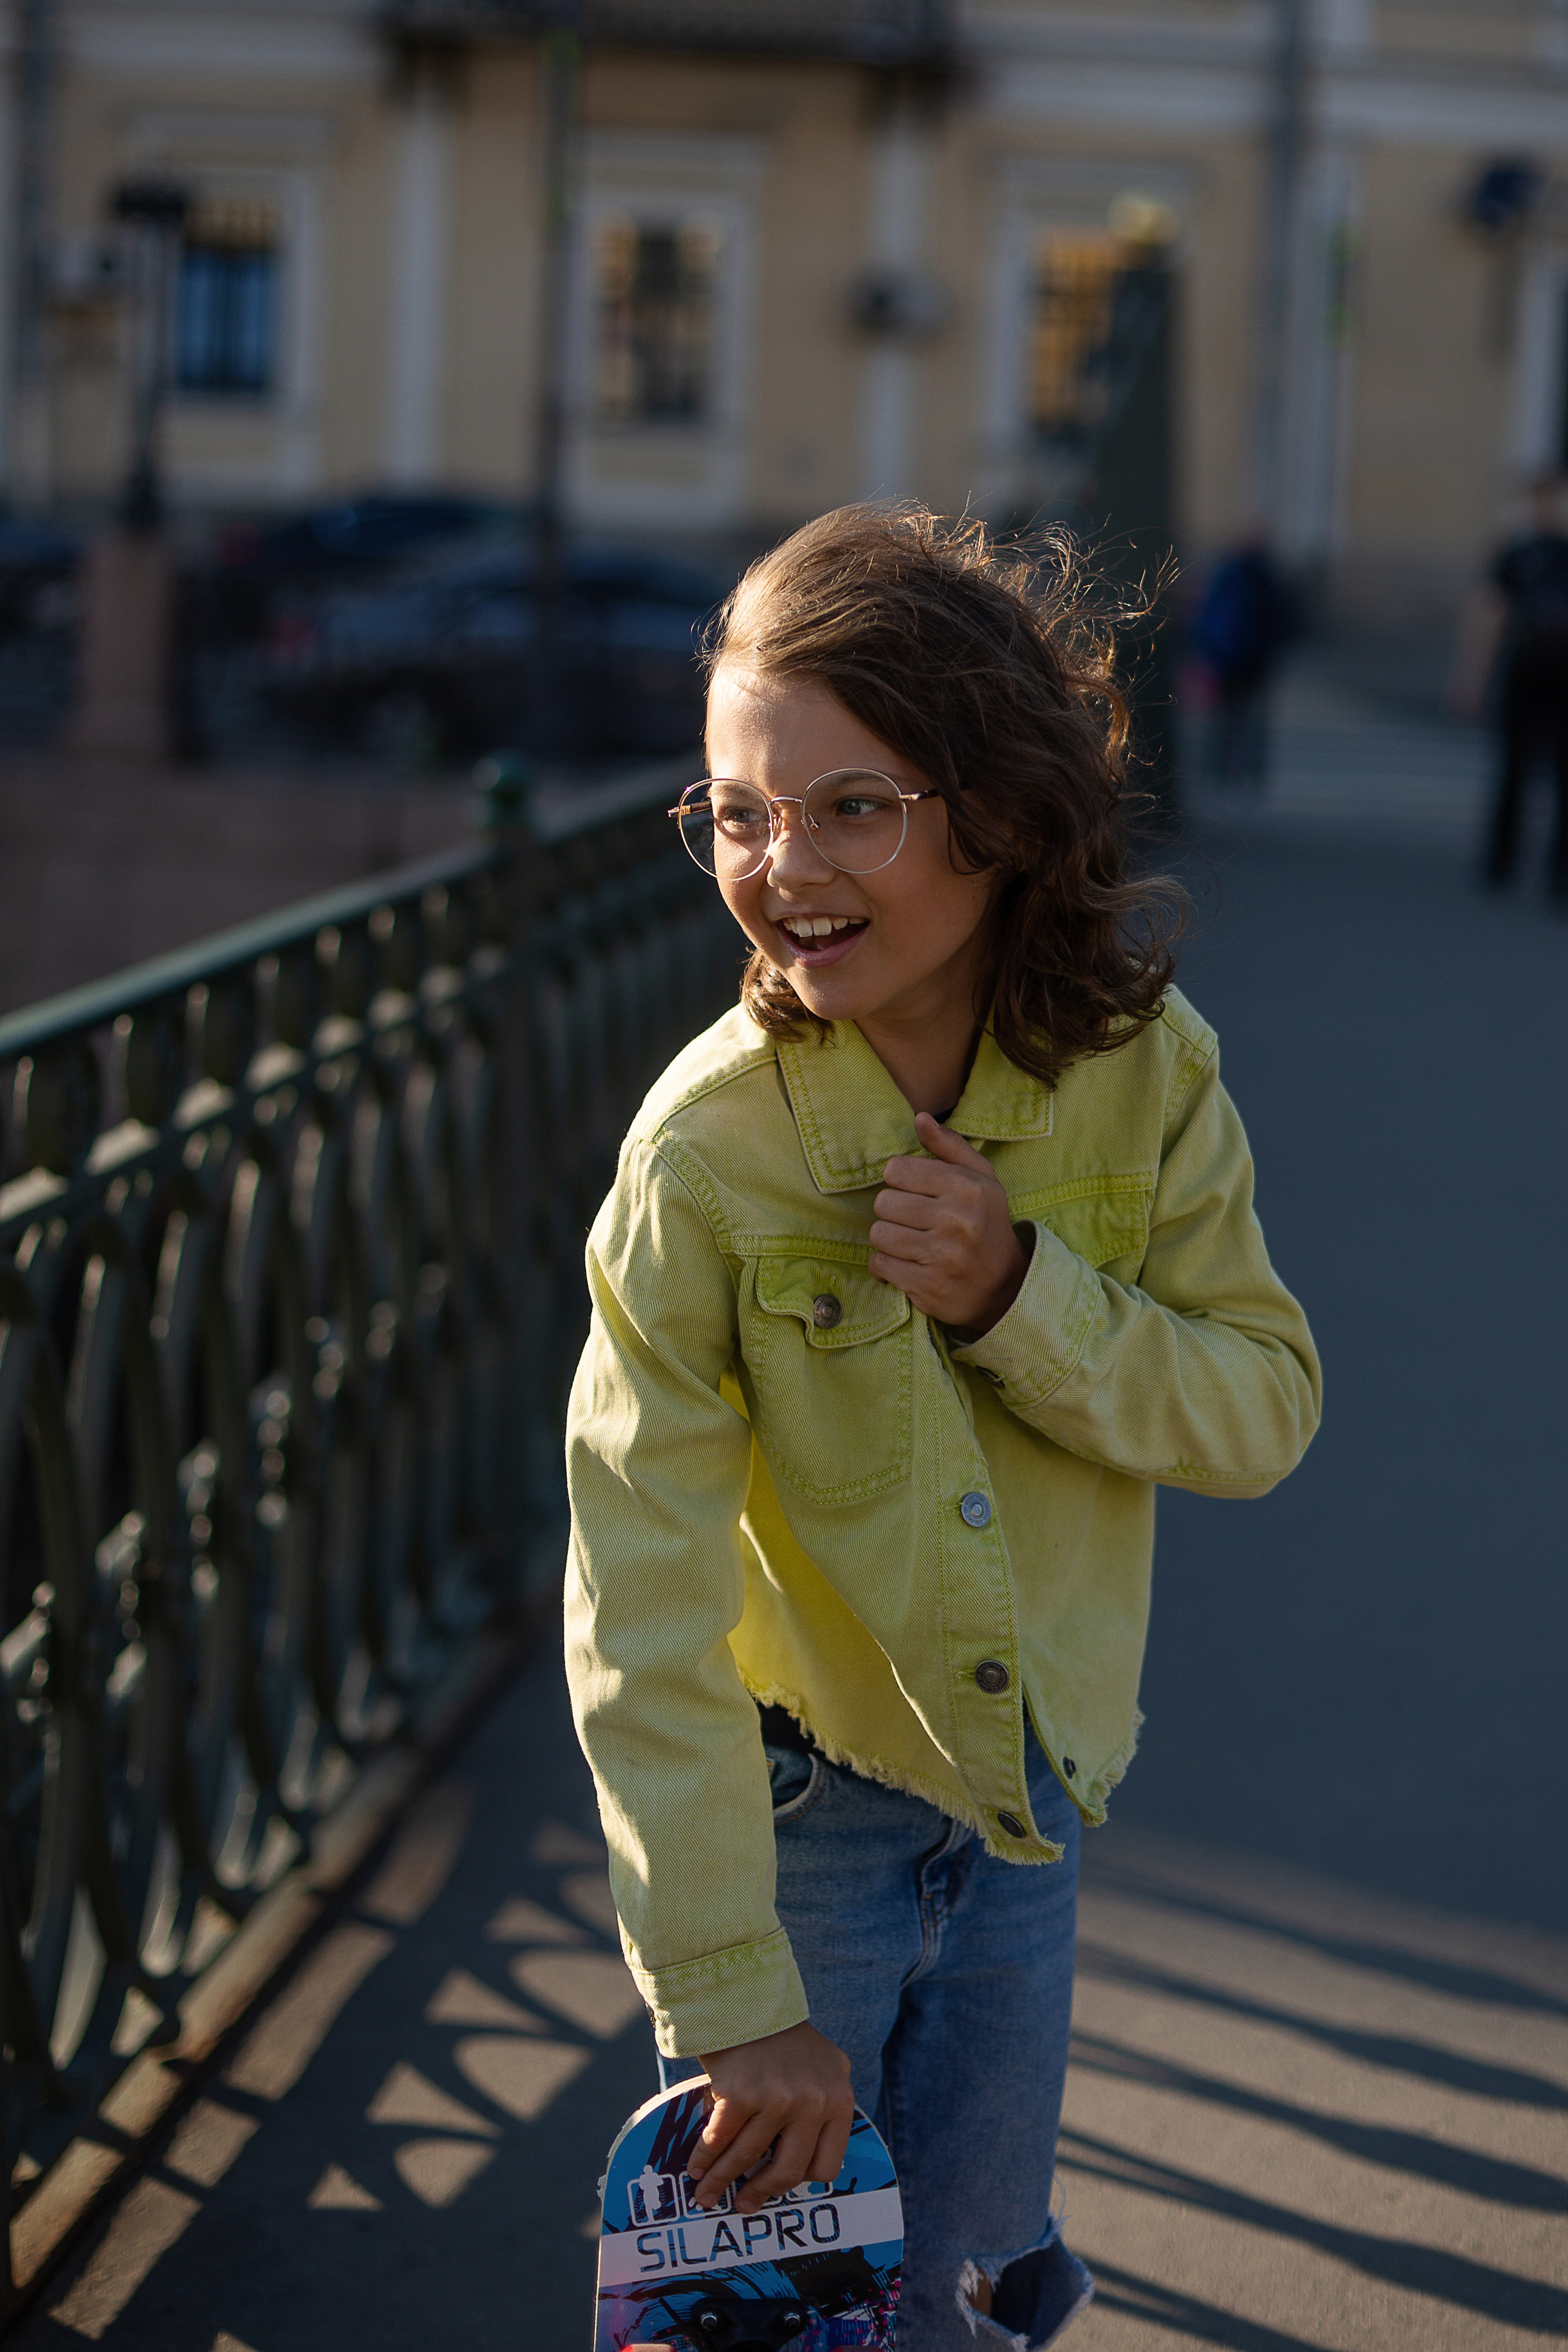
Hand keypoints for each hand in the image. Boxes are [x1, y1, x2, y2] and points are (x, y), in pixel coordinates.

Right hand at [685, 2021, 853, 2213]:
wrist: (750, 2000)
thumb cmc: (787, 2037)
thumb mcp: (827, 2066)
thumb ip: (828, 2104)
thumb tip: (817, 2154)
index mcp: (838, 2101)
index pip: (826, 2166)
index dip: (800, 2182)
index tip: (780, 2186)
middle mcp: (812, 2104)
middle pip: (787, 2171)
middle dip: (760, 2193)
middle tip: (744, 2204)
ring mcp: (777, 2100)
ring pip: (748, 2159)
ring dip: (722, 2181)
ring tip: (706, 2195)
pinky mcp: (741, 2095)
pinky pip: (719, 2139)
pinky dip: (704, 2157)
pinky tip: (695, 2167)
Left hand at [870, 1113, 1029, 1335]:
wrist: (1005, 1286)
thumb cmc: (985, 1224)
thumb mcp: (980, 1179)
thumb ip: (949, 1146)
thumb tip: (919, 1118)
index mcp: (968, 1187)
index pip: (897, 1170)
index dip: (899, 1180)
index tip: (913, 1192)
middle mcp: (956, 1220)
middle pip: (884, 1203)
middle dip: (892, 1211)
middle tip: (912, 1220)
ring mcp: (941, 1256)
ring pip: (878, 1234)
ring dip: (887, 1239)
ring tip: (908, 1242)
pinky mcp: (927, 1286)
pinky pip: (880, 1264)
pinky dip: (884, 1265)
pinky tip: (903, 1263)